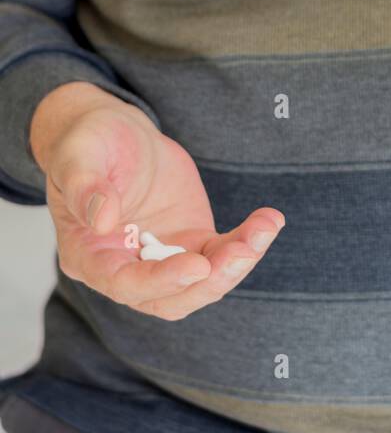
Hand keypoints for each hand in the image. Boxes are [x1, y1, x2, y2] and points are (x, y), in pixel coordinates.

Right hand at [31, 83, 283, 319]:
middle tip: (243, 252)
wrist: (117, 135)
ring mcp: (161, 259)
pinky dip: (247, 243)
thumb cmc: (89, 145)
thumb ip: (86, 188)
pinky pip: (222, 255)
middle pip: (169, 298)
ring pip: (202, 283)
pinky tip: (269, 220)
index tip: (197, 265)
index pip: (124, 284)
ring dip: (237, 262)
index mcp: (88, 256)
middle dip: (210, 281)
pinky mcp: (191, 243)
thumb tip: (102, 221)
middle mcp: (124, 268)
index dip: (160, 281)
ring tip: (265, 227)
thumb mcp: (79, 156)